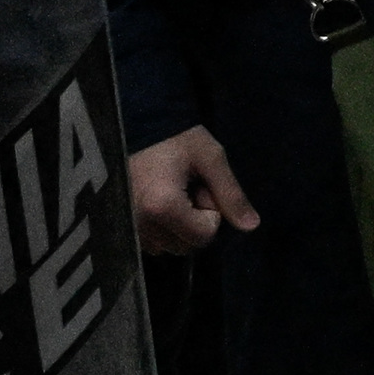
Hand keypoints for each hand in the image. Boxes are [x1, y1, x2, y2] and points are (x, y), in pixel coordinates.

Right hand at [132, 127, 258, 255]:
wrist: (138, 127)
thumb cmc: (177, 139)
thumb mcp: (212, 159)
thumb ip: (231, 194)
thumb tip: (251, 226)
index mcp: (162, 207)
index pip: (204, 237)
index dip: (211, 213)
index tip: (201, 188)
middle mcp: (140, 224)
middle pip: (186, 246)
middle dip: (195, 222)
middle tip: (187, 189)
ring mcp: (128, 228)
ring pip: (169, 247)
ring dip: (177, 227)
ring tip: (171, 193)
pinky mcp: (122, 228)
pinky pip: (151, 243)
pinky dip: (161, 228)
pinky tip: (158, 202)